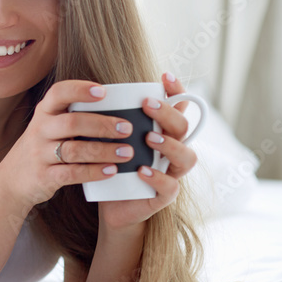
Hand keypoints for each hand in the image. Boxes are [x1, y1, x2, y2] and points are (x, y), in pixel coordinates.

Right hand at [0, 79, 137, 211]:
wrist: (12, 181)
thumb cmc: (41, 149)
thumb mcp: (48, 128)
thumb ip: (72, 117)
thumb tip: (118, 109)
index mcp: (44, 113)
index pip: (58, 93)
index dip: (80, 90)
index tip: (103, 92)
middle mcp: (39, 130)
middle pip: (72, 123)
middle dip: (103, 125)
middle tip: (127, 128)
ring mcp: (40, 154)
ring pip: (75, 150)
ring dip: (104, 151)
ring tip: (127, 152)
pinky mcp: (44, 176)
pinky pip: (72, 173)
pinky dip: (94, 172)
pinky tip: (111, 171)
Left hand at [96, 72, 198, 229]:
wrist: (110, 204)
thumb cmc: (112, 166)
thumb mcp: (109, 140)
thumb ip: (110, 119)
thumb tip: (95, 91)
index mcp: (162, 133)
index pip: (178, 108)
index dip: (177, 91)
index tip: (163, 76)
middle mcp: (172, 150)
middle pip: (183, 127)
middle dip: (168, 114)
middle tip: (147, 105)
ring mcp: (171, 173)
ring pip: (187, 157)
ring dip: (169, 145)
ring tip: (149, 138)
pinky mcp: (164, 196)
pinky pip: (170, 187)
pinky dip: (157, 177)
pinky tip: (142, 170)